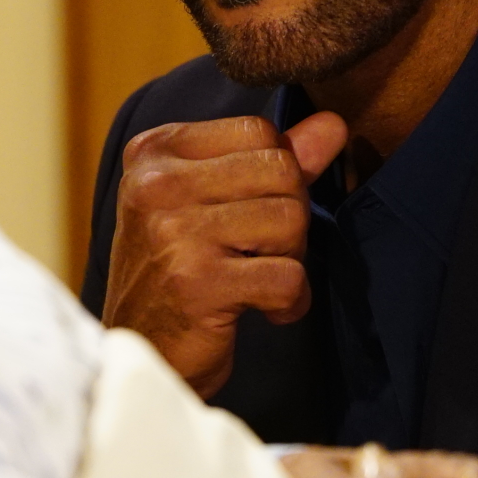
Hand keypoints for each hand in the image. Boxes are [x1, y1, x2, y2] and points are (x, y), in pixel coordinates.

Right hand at [102, 112, 347, 397]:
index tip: (247, 214)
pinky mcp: (197, 282)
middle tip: (258, 253)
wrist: (144, 353)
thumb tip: (333, 124)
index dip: (276, 175)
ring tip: (255, 279)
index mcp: (155, 152)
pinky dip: (289, 301)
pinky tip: (260, 309)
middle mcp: (157, 184)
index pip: (259, 131)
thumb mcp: (213, 202)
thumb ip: (272, 159)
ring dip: (289, 260)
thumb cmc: (178, 272)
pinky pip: (288, 276)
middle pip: (281, 171)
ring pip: (290, 220)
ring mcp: (173, 232)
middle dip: (289, 219)